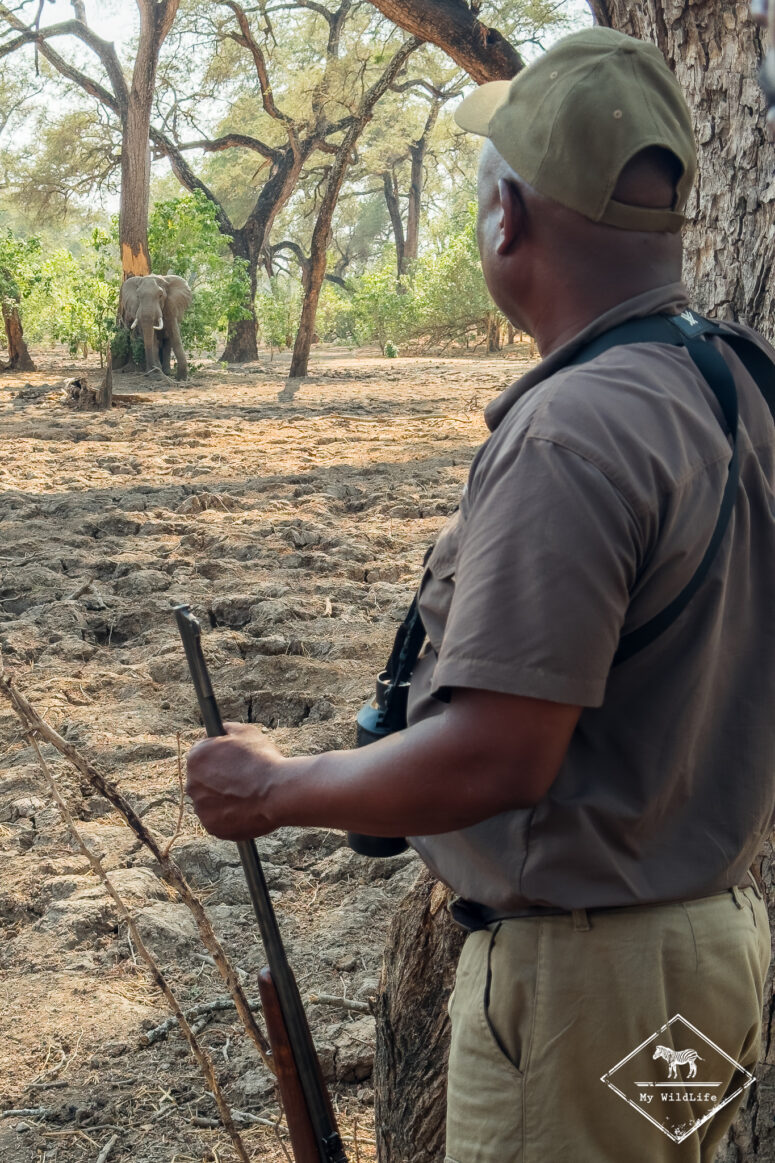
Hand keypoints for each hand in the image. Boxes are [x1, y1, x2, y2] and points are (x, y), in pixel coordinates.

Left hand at [185, 722, 284, 839]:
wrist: (278, 793)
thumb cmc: (264, 761)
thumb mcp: (246, 733)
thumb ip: (227, 729)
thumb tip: (221, 730)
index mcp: (195, 758)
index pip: (202, 755)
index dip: (219, 756)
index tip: (233, 761)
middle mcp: (191, 784)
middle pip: (203, 780)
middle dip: (218, 779)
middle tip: (241, 779)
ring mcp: (201, 809)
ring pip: (210, 802)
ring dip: (223, 799)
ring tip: (247, 795)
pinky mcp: (212, 828)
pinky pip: (219, 820)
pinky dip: (230, 817)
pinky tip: (246, 809)